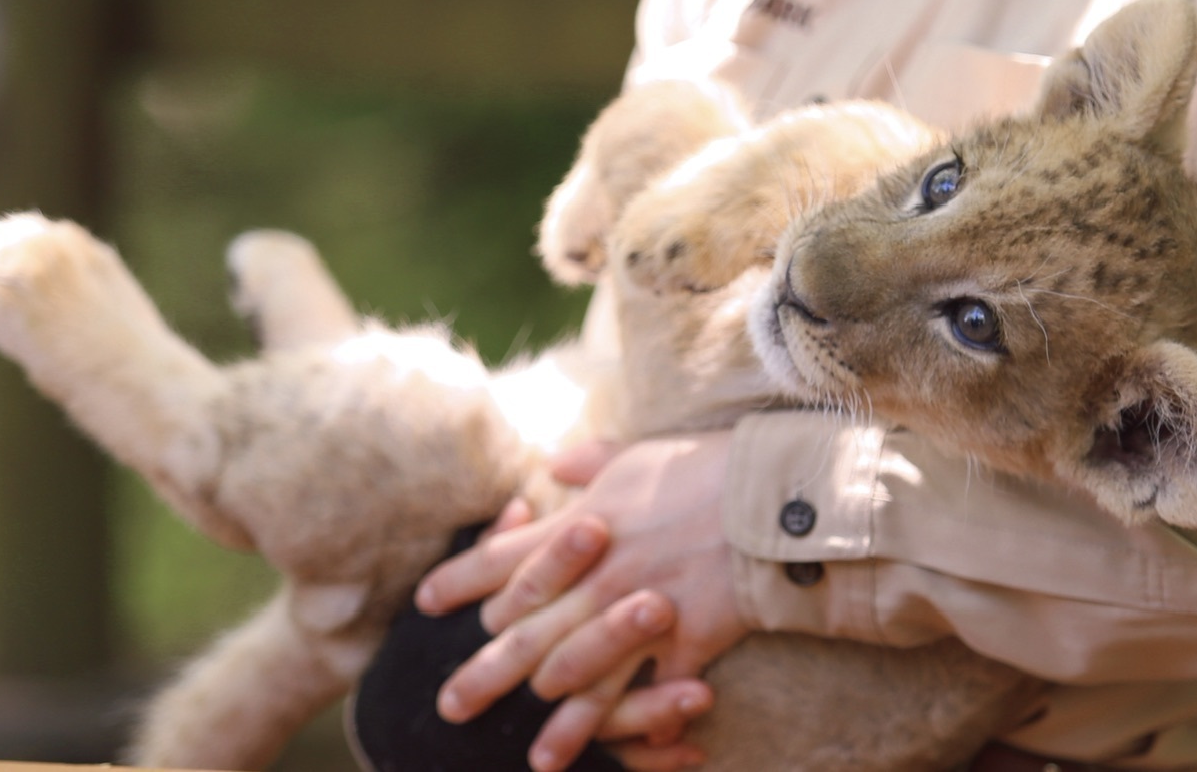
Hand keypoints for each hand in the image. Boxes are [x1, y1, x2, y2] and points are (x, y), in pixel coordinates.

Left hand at [416, 432, 749, 770]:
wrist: (771, 496)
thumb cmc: (702, 468)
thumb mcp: (636, 454)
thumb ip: (590, 464)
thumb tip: (555, 462)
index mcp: (577, 529)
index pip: (499, 560)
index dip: (457, 582)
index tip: (424, 603)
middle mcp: (595, 579)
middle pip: (523, 636)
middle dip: (483, 676)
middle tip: (449, 707)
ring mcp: (637, 617)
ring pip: (582, 682)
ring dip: (557, 724)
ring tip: (533, 757)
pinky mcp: (685, 644)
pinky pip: (656, 695)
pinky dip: (646, 725)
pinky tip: (636, 751)